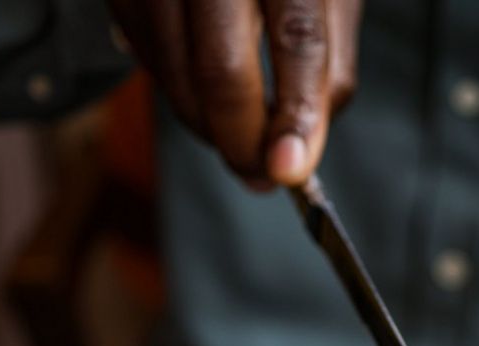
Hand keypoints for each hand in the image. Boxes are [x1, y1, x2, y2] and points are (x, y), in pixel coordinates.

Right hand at [109, 0, 361, 186]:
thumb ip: (329, 70)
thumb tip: (301, 152)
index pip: (297, 37)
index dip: (296, 112)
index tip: (290, 170)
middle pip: (222, 68)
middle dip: (243, 142)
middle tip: (261, 176)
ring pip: (178, 79)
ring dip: (210, 129)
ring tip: (238, 138)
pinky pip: (150, 65)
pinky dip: (182, 96)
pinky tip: (203, 92)